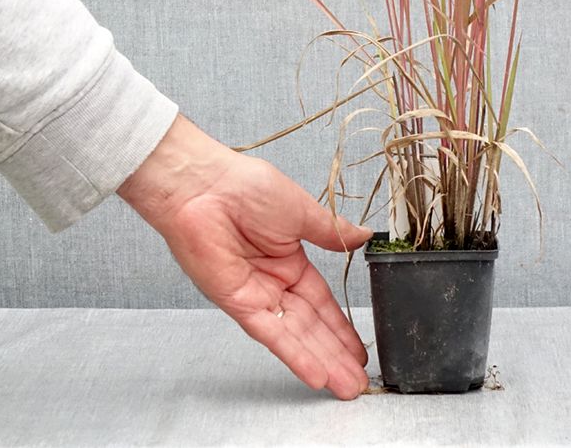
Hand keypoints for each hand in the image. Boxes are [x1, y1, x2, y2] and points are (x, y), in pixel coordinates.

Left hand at [117, 114, 372, 399]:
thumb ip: (333, 232)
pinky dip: (293, 353)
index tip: (359, 347)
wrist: (206, 184)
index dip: (341, 325)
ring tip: (346, 385)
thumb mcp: (303, 210)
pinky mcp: (237, 302)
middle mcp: (273, 281)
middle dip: (336, 353)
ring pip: (295, 334)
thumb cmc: (246, 186)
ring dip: (321, 361)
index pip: (321, 301)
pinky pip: (270, 332)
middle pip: (311, 325)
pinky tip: (315, 372)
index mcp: (289, 258)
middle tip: (358, 380)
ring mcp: (255, 294)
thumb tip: (363, 235)